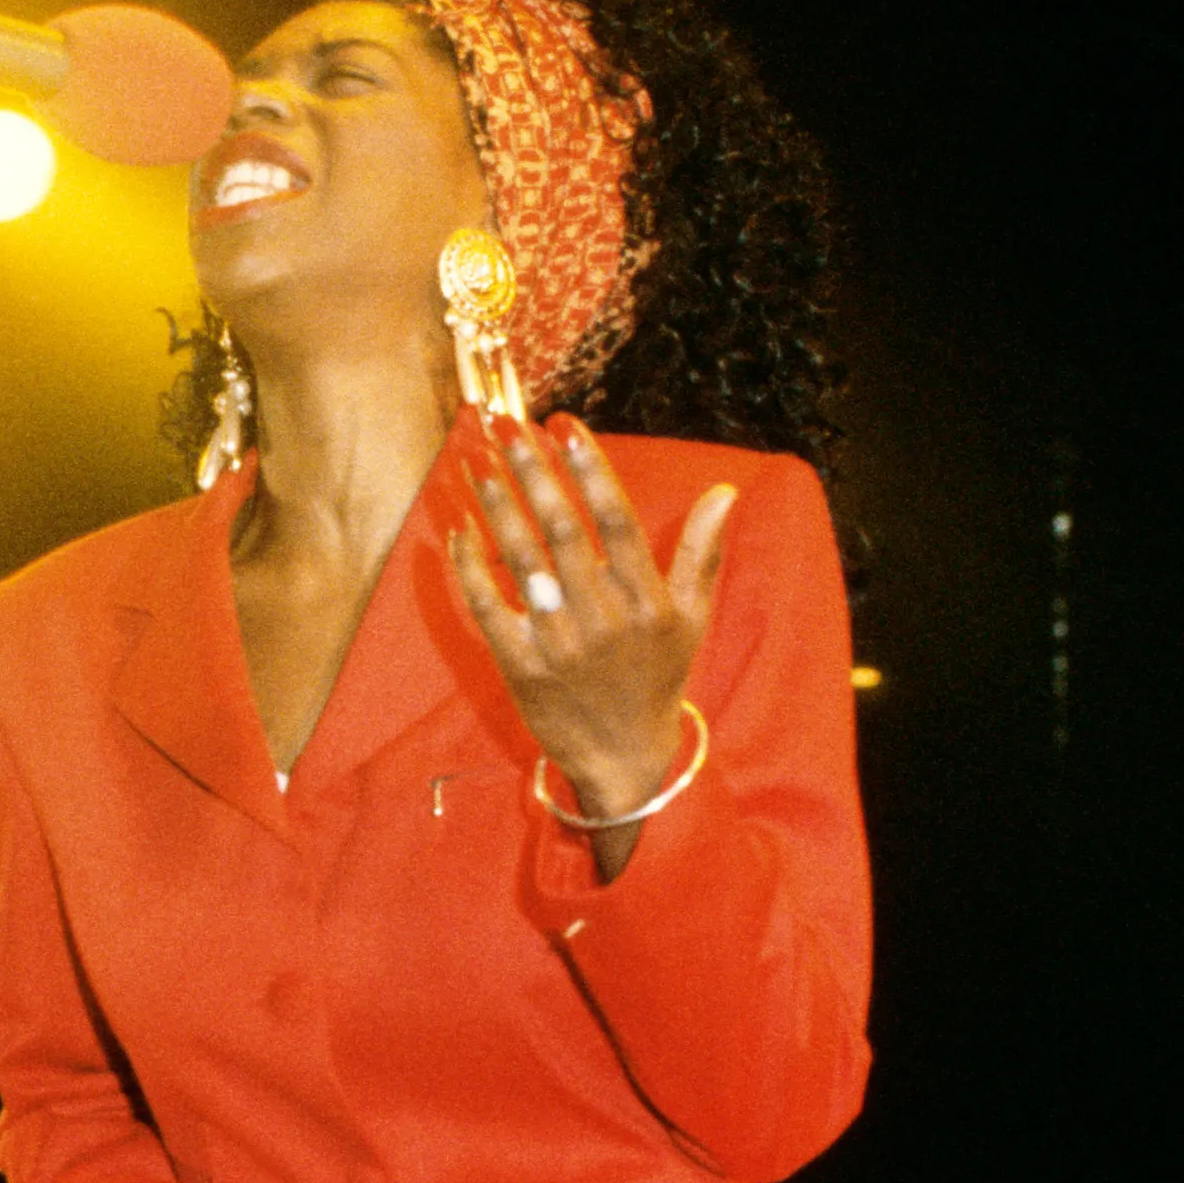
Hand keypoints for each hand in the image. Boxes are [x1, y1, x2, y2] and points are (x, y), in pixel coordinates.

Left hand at [450, 417, 735, 834]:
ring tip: (476, 460)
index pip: (616, 522)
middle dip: (532, 473)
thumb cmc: (655, 678)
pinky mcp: (521, 669)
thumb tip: (724, 492)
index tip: (564, 424)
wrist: (622, 758)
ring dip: (496, 506)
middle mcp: (604, 622)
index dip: (588, 470)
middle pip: (562, 532)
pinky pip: (488, 608)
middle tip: (506, 426)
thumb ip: (702, 552)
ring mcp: (559, 646)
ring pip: (522, 562)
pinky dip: (471, 567)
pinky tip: (459, 528)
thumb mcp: (690, 619)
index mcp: (647, 603)